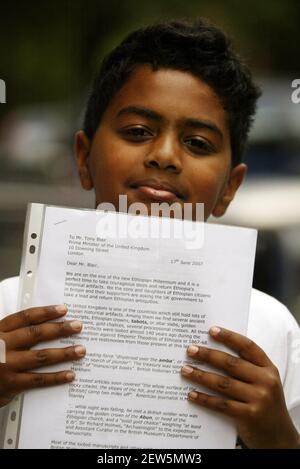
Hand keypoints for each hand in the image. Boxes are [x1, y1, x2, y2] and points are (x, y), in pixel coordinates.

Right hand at [0, 305, 84, 407]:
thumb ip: (16, 332)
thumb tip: (46, 324)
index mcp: (0, 331)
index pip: (25, 317)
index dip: (46, 312)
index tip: (63, 309)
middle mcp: (3, 346)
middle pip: (36, 334)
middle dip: (59, 329)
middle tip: (77, 326)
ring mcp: (8, 365)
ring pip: (40, 356)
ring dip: (63, 353)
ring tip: (80, 350)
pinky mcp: (11, 384)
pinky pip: (38, 380)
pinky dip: (56, 377)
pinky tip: (70, 374)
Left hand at [181, 326, 299, 447]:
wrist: (280, 438)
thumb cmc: (266, 405)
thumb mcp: (264, 383)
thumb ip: (247, 368)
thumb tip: (213, 353)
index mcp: (269, 369)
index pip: (248, 347)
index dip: (229, 337)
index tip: (211, 330)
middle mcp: (266, 381)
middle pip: (231, 363)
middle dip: (208, 355)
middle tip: (191, 350)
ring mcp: (259, 399)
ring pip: (223, 383)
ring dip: (201, 375)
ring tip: (185, 370)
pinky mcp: (249, 415)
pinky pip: (221, 404)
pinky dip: (204, 399)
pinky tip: (192, 394)